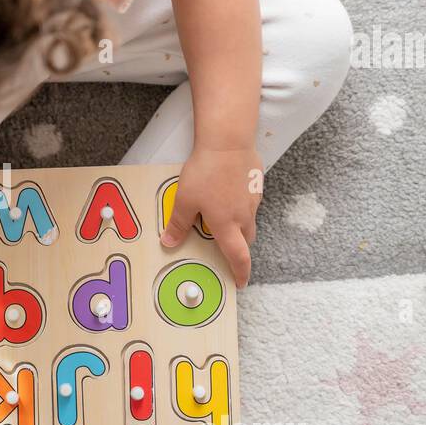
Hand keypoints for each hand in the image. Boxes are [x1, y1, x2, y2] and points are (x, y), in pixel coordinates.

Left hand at [160, 146, 261, 287]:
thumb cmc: (206, 172)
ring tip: (223, 218)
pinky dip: (240, 205)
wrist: (228, 142)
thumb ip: (178, 224)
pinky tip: (228, 194)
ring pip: (248, 221)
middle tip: (229, 251)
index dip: (240, 273)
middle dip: (239, 249)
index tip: (240, 282)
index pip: (238, 257)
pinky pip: (249, 203)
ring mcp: (253, 200)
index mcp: (226, 225)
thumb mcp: (184, 200)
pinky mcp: (256, 185)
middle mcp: (244, 216)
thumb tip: (169, 242)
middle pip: (246, 241)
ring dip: (239, 226)